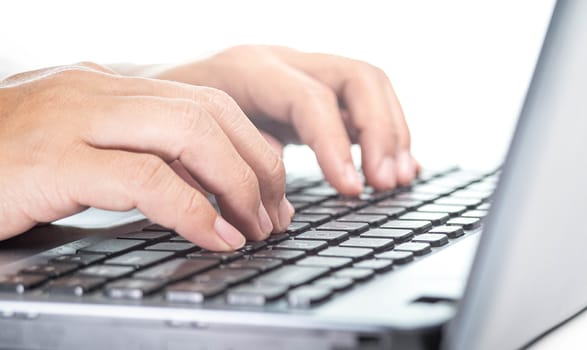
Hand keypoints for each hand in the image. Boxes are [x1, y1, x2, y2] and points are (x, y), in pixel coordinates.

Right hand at [0, 63, 292, 249]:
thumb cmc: (2, 171)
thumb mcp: (78, 153)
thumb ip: (134, 157)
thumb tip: (200, 189)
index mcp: (107, 86)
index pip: (206, 102)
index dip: (251, 147)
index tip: (272, 191)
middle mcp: (96, 89)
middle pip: (210, 111)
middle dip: (257, 166)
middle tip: (274, 214)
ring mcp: (73, 118)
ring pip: (190, 134)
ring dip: (237, 185)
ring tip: (256, 228)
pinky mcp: (53, 159)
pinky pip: (147, 179)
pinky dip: (193, 211)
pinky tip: (216, 238)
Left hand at [151, 45, 418, 194]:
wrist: (157, 83)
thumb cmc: (166, 110)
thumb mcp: (187, 133)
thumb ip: (233, 162)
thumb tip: (278, 213)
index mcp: (251, 69)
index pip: (310, 100)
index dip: (336, 146)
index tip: (352, 190)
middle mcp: (285, 61)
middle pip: (357, 78)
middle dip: (381, 132)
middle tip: (386, 183)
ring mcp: (302, 71)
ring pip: (369, 86)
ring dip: (391, 132)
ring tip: (399, 178)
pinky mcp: (312, 90)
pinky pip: (360, 102)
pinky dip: (382, 132)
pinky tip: (390, 163)